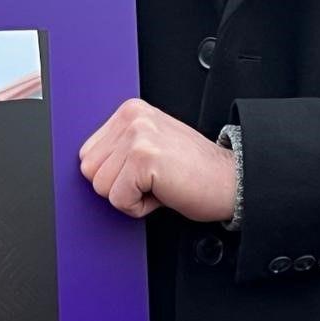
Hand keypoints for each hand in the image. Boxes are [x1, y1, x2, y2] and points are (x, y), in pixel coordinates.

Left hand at [80, 99, 235, 222]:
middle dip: (118, 186)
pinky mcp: (144, 159)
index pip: (87, 155)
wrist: (232, 181)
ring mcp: (138, 136)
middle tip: (152, 181)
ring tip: (158, 185)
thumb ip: (120, 148)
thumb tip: (89, 166)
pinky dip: (139, 208)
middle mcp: (132, 118)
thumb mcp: (151, 146)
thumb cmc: (193, 171)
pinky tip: (163, 193)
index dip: (114, 175)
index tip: (143, 173)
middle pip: (90, 171)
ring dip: (130, 197)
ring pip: (101, 187)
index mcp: (130, 112)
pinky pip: (118, 200)